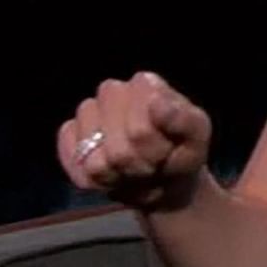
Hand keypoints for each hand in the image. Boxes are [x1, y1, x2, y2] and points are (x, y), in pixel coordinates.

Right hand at [56, 71, 212, 211]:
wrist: (166, 177)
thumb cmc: (182, 150)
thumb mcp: (197, 136)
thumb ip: (183, 120)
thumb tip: (156, 103)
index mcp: (144, 84)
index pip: (140, 131)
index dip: (156, 152)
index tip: (168, 152)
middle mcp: (111, 92)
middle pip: (118, 151)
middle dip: (140, 167)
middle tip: (153, 163)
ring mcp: (87, 113)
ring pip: (95, 164)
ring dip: (119, 177)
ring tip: (135, 169)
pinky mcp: (70, 136)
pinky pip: (75, 167)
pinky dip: (95, 181)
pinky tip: (112, 174)